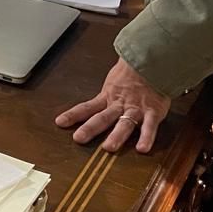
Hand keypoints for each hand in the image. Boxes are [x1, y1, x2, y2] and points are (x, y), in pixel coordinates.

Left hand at [55, 57, 170, 152]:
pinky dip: (146, 137)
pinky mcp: (153, 112)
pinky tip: (142, 148)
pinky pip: (150, 126)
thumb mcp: (111, 85)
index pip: (86, 107)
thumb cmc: (130, 75)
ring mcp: (135, 109)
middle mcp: (118, 105)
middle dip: (90, 128)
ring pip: (125, 123)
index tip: (59, 123)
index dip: (73, 114)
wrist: (150, 63)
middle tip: (78, 139)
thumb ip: (103, 100)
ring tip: (108, 147)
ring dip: (117, 135)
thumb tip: (87, 110)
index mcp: (107, 98)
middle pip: (102, 118)